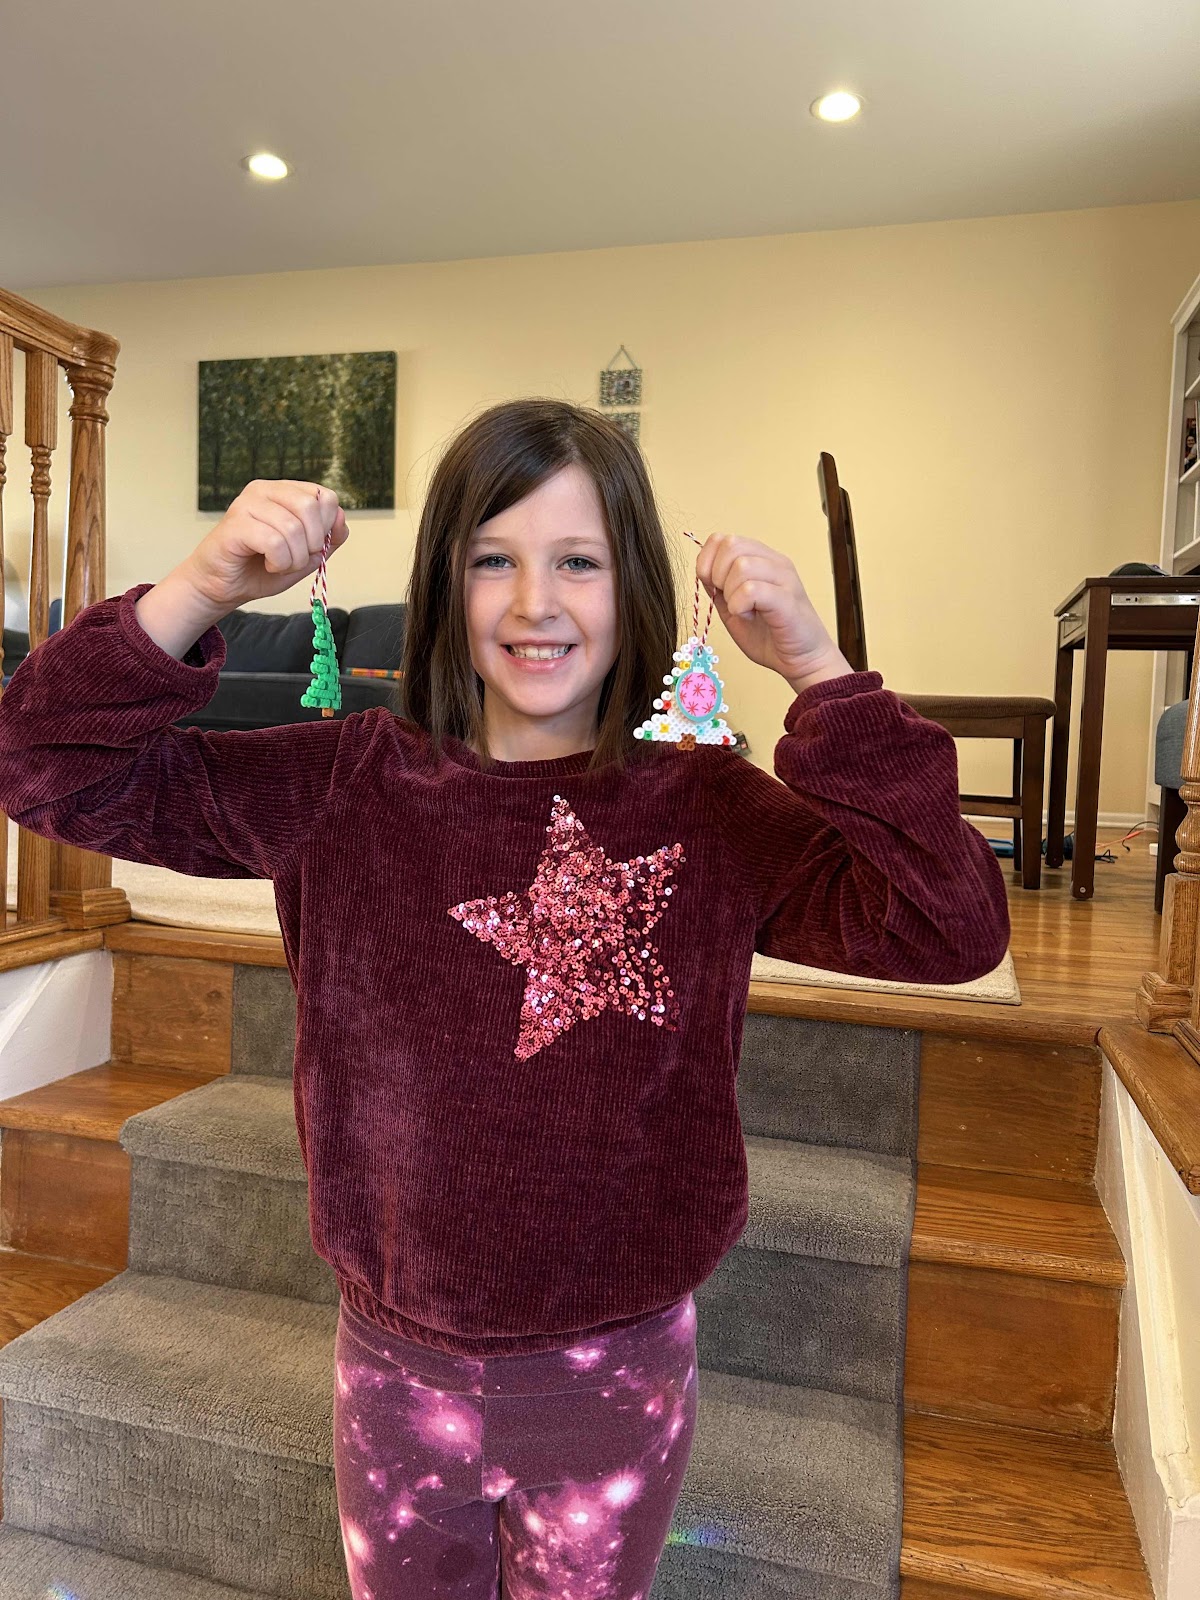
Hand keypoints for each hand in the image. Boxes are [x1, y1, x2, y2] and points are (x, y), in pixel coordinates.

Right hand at [184, 479, 349, 611]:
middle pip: (311, 507)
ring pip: (293, 527)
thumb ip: (328, 538)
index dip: (328, 527)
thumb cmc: (261, 568)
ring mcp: (247, 504)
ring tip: (279, 564)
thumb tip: (341, 519)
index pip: (325, 497)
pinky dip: (279, 561)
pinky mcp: (235, 523)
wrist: (223, 586)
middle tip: (296, 557)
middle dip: (312, 542)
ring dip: (294, 558)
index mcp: (285, 491)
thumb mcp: (306, 555)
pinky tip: (268, 564)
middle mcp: (265, 490)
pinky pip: (274, 541)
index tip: (312, 546)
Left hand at [693, 533, 853, 692]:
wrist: (802, 661)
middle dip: (717, 575)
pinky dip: (740, 606)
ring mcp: (784, 578)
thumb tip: (703, 572)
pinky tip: (749, 617)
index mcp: (761, 560)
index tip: (714, 587)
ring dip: (731, 593)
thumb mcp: (734, 608)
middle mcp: (775, 563)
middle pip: (731, 545)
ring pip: (741, 565)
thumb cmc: (771, 636)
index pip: (722, 539)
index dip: (707, 562)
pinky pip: (752, 589)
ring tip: (742, 611)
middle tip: (728, 599)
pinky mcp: (787, 599)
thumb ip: (719, 589)